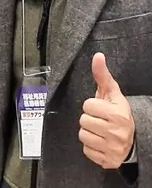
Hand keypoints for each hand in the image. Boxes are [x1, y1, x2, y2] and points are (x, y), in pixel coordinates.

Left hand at [79, 53, 134, 168]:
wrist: (134, 139)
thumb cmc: (118, 113)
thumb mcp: (112, 93)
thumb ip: (102, 75)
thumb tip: (97, 56)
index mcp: (118, 114)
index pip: (87, 105)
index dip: (92, 106)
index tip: (102, 109)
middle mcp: (117, 132)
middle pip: (83, 121)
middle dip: (89, 119)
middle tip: (101, 121)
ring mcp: (113, 148)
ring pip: (82, 135)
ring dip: (88, 133)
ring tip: (100, 131)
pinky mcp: (108, 161)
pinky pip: (86, 151)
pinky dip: (91, 147)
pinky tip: (101, 142)